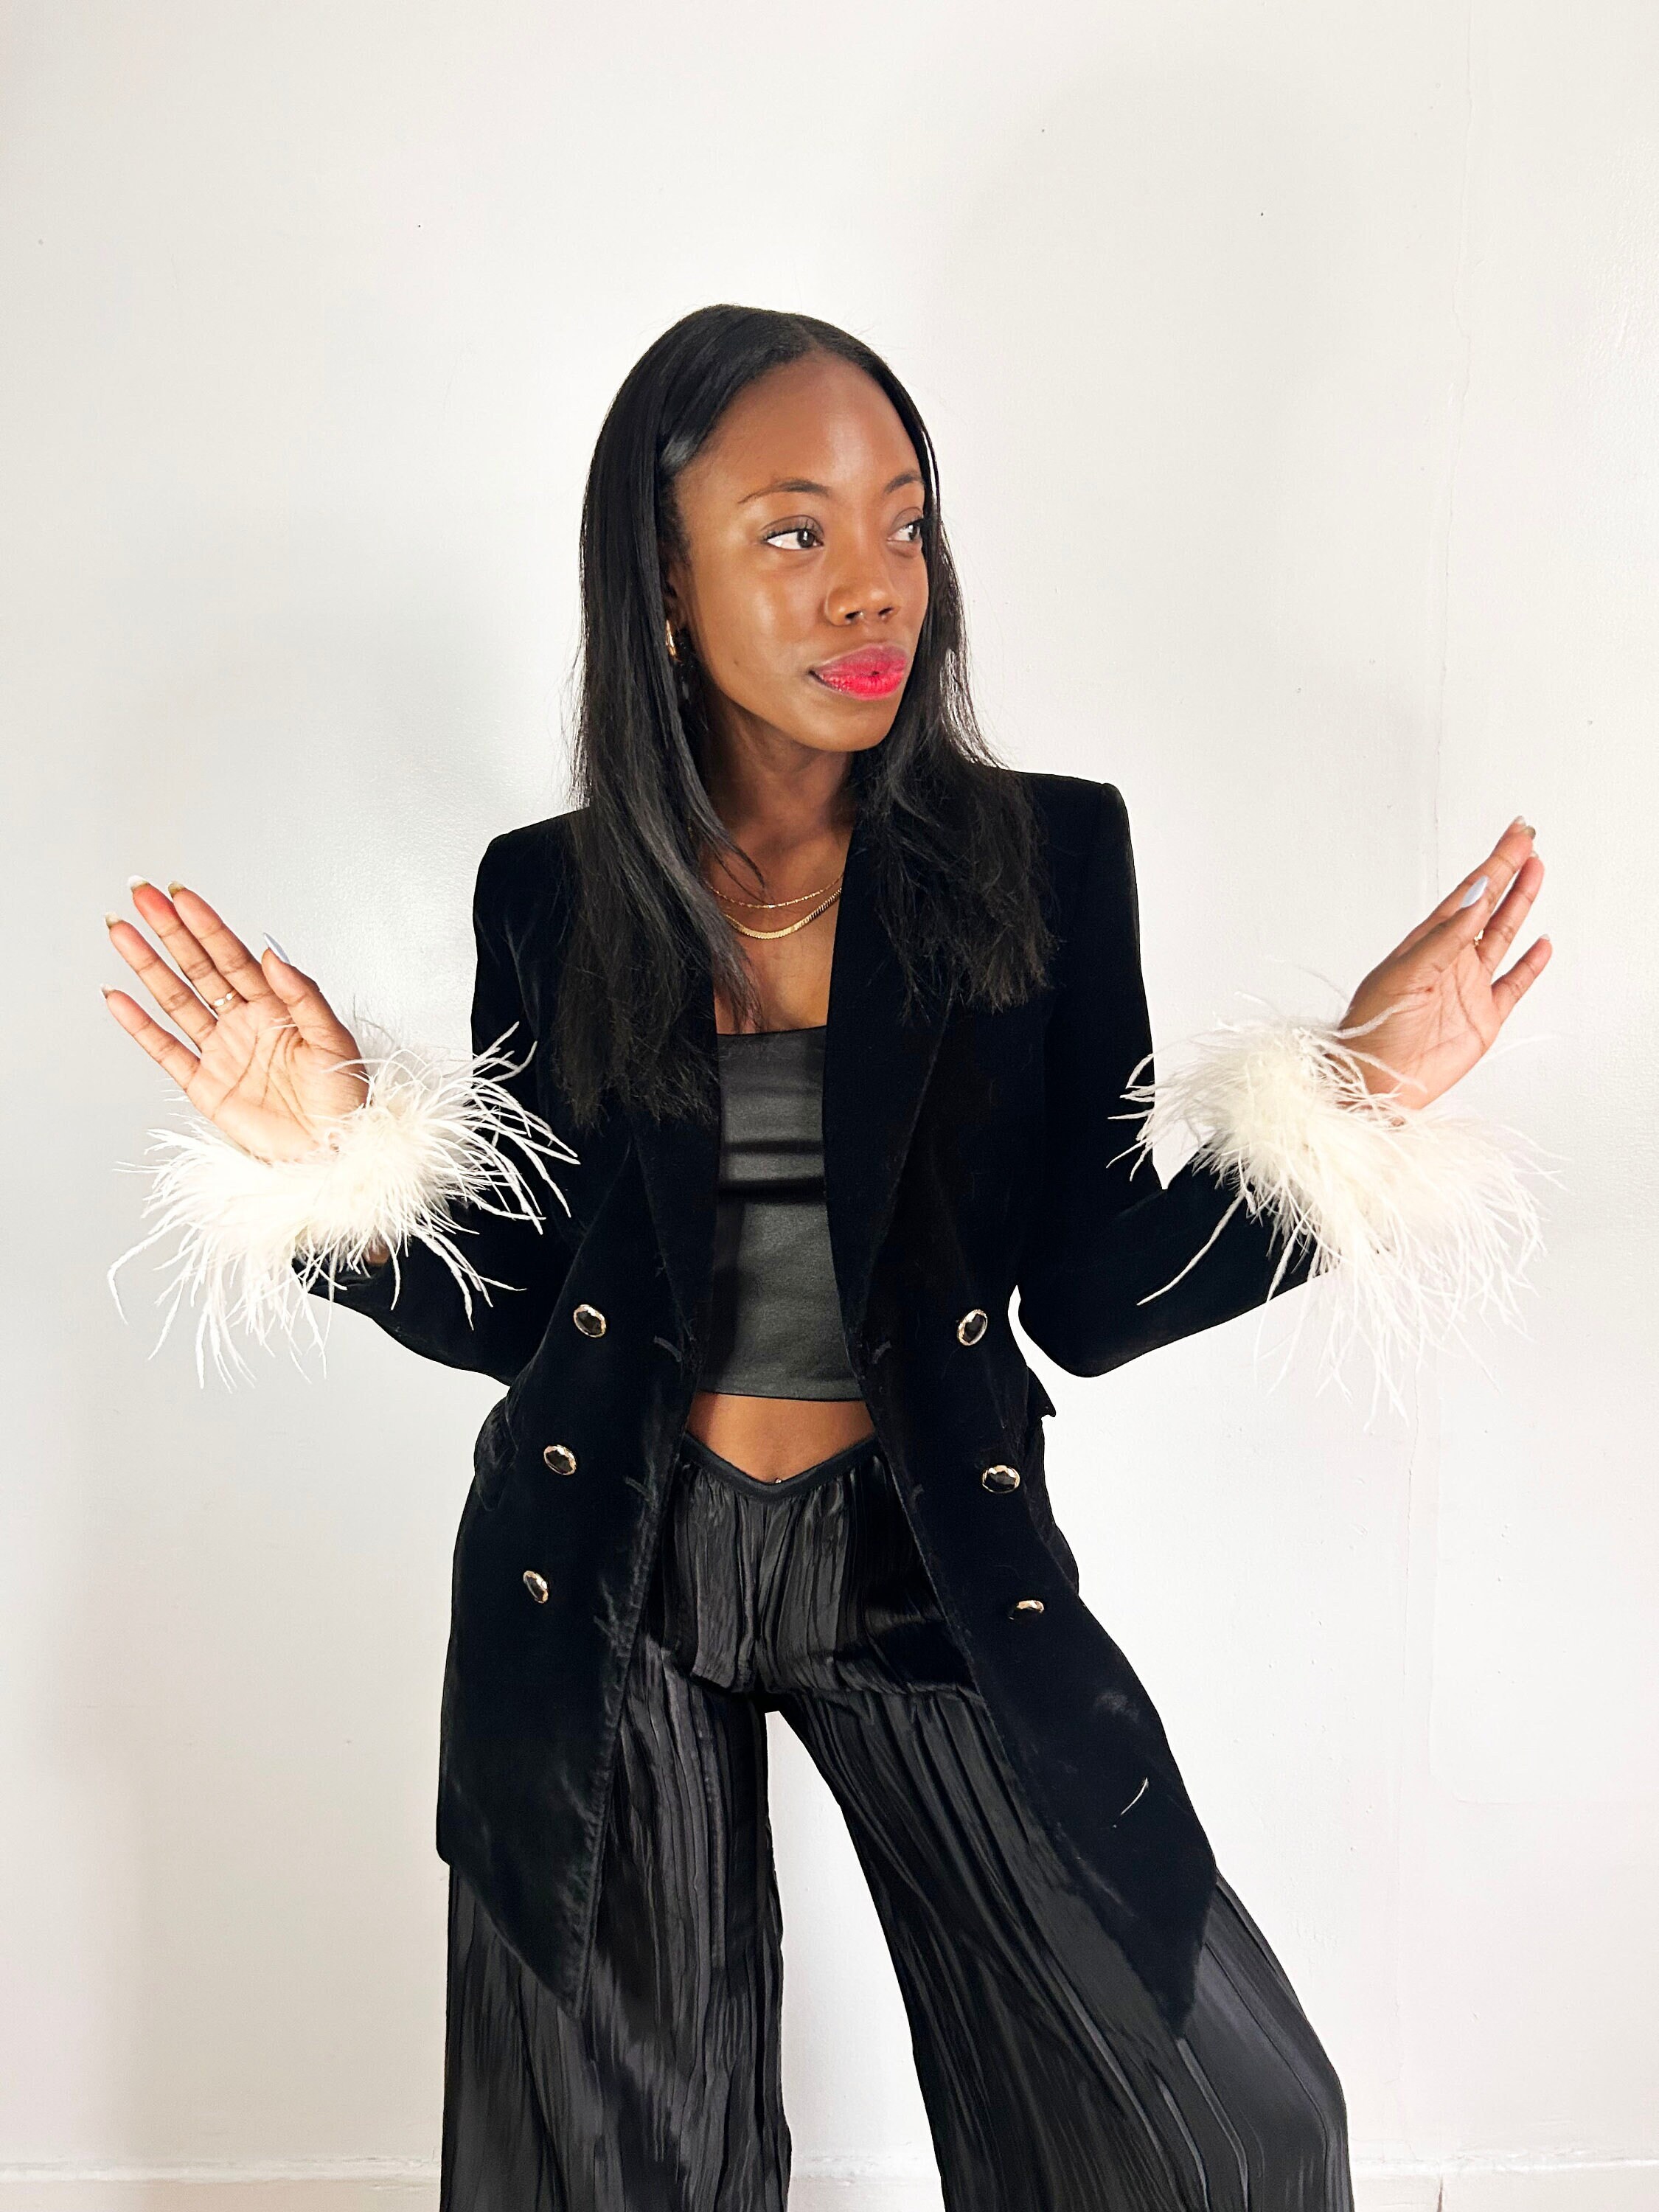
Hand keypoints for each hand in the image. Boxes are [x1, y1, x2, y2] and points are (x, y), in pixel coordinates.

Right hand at [103, 880, 371, 1164]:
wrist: (332, 1153)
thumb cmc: (343, 1100)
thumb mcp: (335, 1042)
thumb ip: (304, 997)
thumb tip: (272, 955)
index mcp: (277, 1007)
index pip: (234, 956)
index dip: (206, 925)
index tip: (181, 896)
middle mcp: (245, 1022)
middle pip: (199, 968)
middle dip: (170, 931)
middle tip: (142, 895)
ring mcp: (222, 1052)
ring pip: (176, 1000)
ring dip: (147, 966)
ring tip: (121, 932)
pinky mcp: (205, 1086)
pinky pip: (165, 1050)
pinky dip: (139, 1025)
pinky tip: (119, 997)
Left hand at [1337, 818, 1551, 1109]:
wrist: (1375, 1083)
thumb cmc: (1371, 1031)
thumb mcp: (1402, 978)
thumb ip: (1443, 941)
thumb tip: (1474, 900)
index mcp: (1425, 945)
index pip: (1465, 896)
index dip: (1491, 865)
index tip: (1513, 836)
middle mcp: (1449, 961)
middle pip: (1487, 907)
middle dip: (1507, 871)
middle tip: (1527, 838)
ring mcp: (1468, 988)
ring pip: (1503, 936)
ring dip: (1520, 904)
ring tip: (1537, 870)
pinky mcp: (1483, 1018)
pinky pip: (1513, 984)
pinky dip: (1530, 965)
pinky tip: (1542, 943)